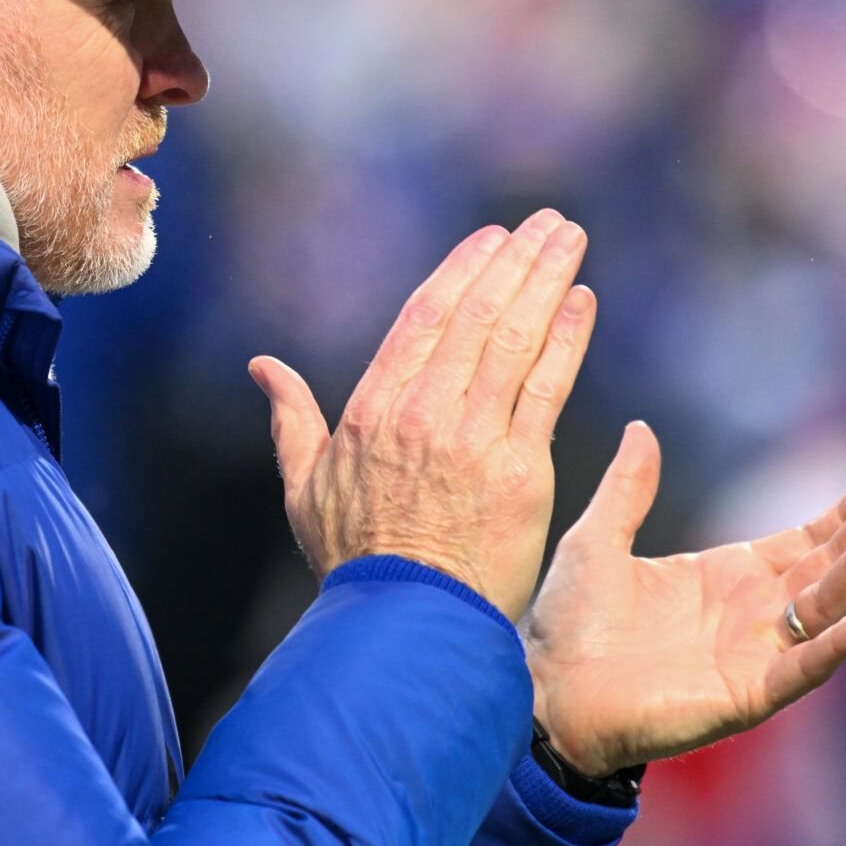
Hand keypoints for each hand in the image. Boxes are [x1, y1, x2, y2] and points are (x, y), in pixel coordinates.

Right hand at [250, 211, 596, 622]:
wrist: (405, 623)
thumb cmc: (354, 559)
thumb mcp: (304, 485)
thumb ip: (290, 418)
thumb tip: (262, 367)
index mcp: (374, 408)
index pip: (425, 318)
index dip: (462, 271)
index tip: (492, 239)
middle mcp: (425, 411)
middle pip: (478, 314)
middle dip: (517, 260)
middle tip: (548, 222)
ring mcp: (475, 436)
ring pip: (516, 338)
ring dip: (548, 280)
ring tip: (571, 238)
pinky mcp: (521, 468)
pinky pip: (548, 387)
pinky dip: (567, 338)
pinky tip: (583, 300)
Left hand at [523, 422, 845, 776]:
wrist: (545, 690)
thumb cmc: (569, 624)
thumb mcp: (598, 539)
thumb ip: (628, 489)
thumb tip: (641, 428)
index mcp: (727, 576)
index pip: (803, 540)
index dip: (843, 511)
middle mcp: (752, 614)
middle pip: (826, 567)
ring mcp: (755, 656)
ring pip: (825, 609)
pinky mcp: (747, 695)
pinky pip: (805, 668)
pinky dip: (840, 645)